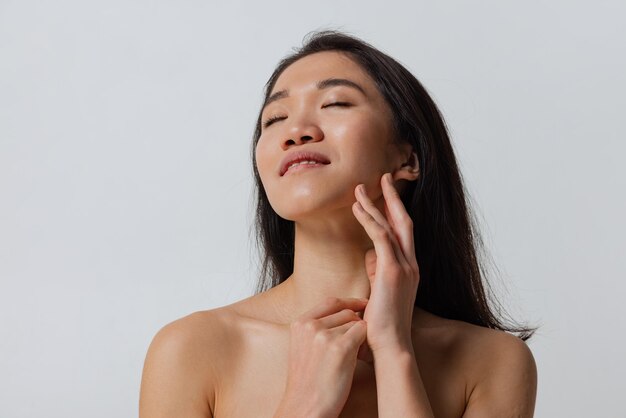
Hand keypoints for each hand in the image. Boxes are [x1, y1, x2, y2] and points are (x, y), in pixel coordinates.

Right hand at [276, 297, 367, 417]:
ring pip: (356, 322)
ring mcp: (324, 335)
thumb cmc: (309, 381)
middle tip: (357, 343)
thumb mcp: (303, 347)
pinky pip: (363, 333)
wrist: (305, 407)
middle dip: (356, 324)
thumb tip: (346, 312)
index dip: (350, 301)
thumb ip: (316, 327)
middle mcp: (310, 325)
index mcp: (299, 323)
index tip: (363, 304)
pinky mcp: (340, 348)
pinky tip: (356, 358)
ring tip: (351, 356)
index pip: (330, 301)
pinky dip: (364, 344)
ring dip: (360, 337)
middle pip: (346, 311)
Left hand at [352, 172, 419, 355]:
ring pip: (391, 226)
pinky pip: (380, 237)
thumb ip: (377, 271)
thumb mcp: (380, 291)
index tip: (385, 195)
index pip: (404, 233)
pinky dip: (369, 219)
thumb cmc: (383, 326)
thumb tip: (370, 254)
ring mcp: (404, 267)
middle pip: (404, 222)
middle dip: (392, 198)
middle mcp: (411, 265)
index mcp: (409, 270)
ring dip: (374, 204)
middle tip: (382, 177)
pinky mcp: (392, 271)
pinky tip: (358, 208)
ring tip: (359, 188)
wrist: (391, 346)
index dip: (395, 212)